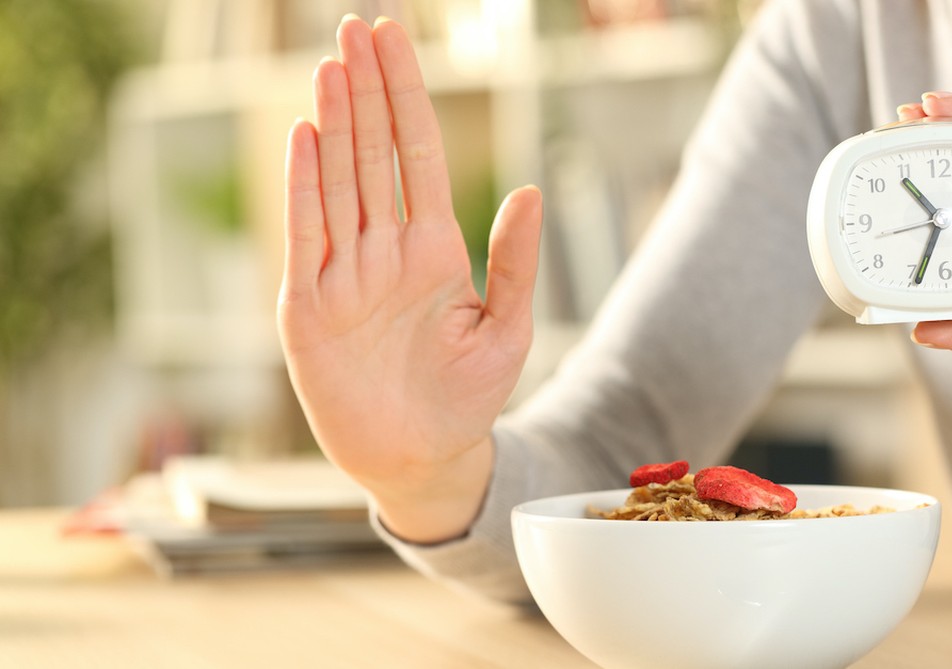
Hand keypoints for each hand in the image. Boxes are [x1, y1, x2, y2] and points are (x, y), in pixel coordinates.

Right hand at [279, 16, 542, 540]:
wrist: (424, 460)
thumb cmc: (466, 398)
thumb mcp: (506, 329)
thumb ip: (514, 262)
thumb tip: (529, 190)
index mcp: (433, 249)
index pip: (419, 154)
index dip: (408, 97)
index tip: (396, 40)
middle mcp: (384, 251)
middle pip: (373, 154)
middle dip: (366, 90)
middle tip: (356, 27)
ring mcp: (343, 275)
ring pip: (338, 182)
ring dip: (334, 122)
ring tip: (331, 65)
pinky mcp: (308, 308)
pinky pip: (306, 235)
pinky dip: (305, 186)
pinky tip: (306, 136)